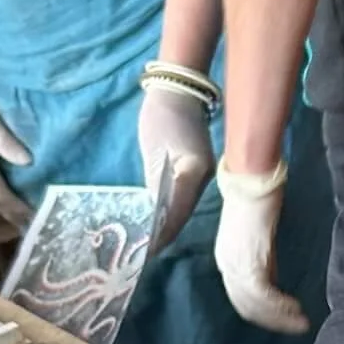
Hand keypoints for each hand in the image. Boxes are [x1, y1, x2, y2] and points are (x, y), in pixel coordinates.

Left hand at [137, 81, 213, 243]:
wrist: (179, 88)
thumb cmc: (164, 114)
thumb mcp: (156, 149)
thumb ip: (156, 184)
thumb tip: (153, 219)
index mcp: (193, 174)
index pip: (176, 213)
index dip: (161, 234)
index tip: (145, 252)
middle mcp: (200, 179)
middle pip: (181, 215)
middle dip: (163, 235)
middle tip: (142, 254)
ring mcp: (199, 175)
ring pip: (182, 209)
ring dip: (166, 226)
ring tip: (148, 244)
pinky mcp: (194, 170)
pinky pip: (181, 198)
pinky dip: (168, 211)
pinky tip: (157, 220)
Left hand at [214, 160, 308, 332]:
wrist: (253, 180)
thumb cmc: (259, 200)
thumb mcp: (259, 237)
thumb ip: (264, 260)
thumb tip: (274, 281)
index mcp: (226, 260)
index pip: (241, 298)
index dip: (264, 313)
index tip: (286, 319)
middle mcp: (226, 265)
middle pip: (246, 307)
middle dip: (273, 322)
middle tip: (297, 326)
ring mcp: (235, 265)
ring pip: (255, 306)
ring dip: (280, 318)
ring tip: (301, 322)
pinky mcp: (249, 262)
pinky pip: (264, 295)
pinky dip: (281, 307)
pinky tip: (296, 309)